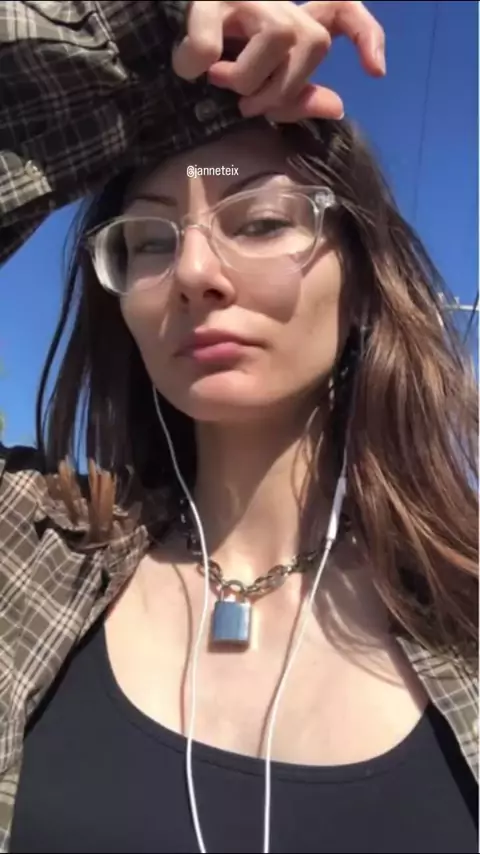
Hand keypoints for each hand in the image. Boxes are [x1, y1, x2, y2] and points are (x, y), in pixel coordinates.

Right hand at [172, 0, 384, 121]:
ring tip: (220, 83)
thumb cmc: (211, 63)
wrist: (149, 27)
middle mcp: (275, 4)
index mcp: (289, 25)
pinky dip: (196, 65)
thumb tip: (336, 106)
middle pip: (314, 43)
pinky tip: (186, 69)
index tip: (375, 71)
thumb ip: (295, 98)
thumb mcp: (257, 87)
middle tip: (248, 105)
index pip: (342, 13)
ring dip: (249, 77)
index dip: (365, 35)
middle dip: (284, 88)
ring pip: (278, 37)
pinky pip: (211, 45)